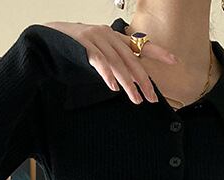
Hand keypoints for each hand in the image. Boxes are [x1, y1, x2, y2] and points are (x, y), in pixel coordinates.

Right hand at [44, 21, 177, 103]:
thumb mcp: (99, 54)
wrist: (48, 39)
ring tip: (136, 99)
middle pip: (132, 60)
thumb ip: (114, 62)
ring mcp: (96, 39)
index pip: (141, 45)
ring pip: (118, 63)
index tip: (174, 61)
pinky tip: (114, 87)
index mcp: (114, 37)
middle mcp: (108, 35)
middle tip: (151, 98)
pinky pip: (99, 62)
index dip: (158, 52)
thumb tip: (129, 80)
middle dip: (143, 81)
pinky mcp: (84, 45)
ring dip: (128, 83)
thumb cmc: (74, 50)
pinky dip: (107, 75)